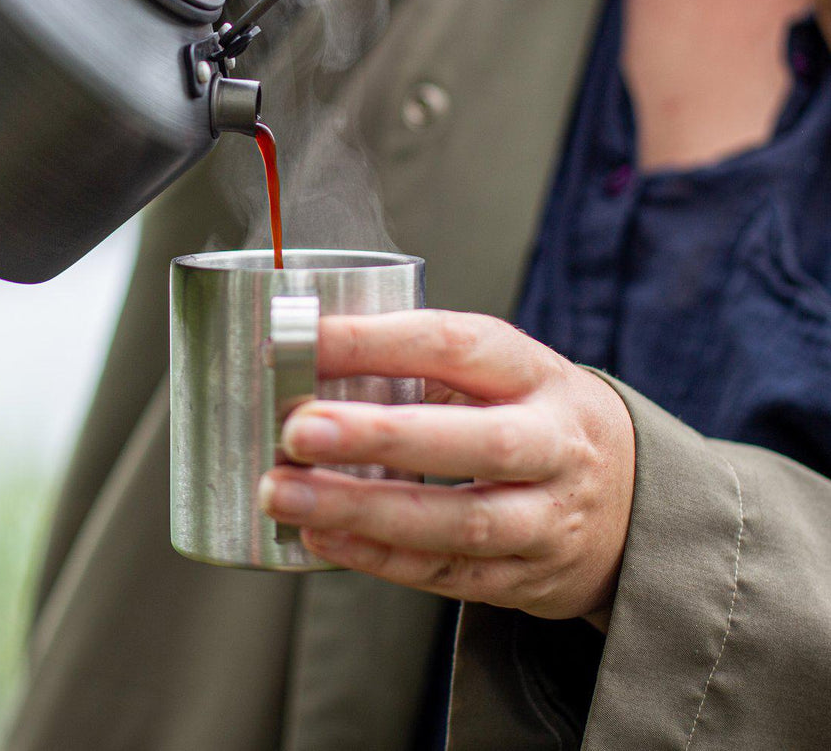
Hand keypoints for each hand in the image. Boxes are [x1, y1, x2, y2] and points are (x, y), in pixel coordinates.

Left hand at [258, 311, 635, 625]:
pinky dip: (379, 558)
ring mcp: (548, 519)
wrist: (633, 500)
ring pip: (458, 521)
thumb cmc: (533, 416)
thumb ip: (420, 366)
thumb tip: (307, 361)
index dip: (378, 340)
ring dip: (362, 509)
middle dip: (378, 435)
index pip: (457, 347)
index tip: (303, 338)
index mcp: (537, 374)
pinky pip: (448, 573)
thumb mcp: (502, 374)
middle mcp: (554, 445)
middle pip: (474, 442)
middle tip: (297, 428)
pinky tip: (320, 535)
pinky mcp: (528, 579)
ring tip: (284, 492)